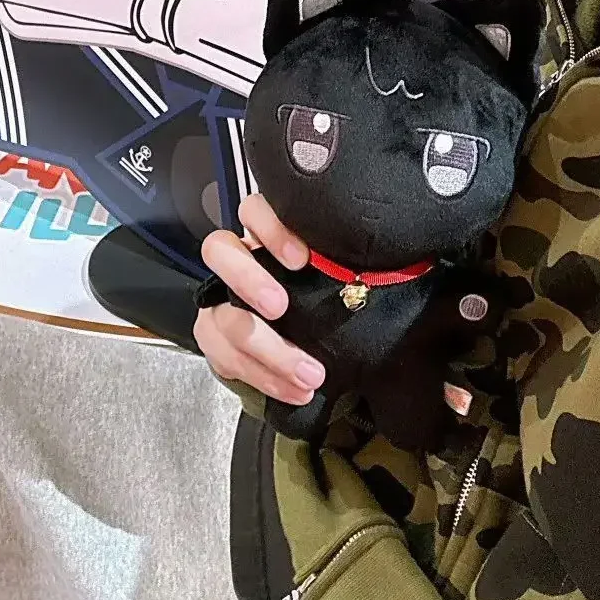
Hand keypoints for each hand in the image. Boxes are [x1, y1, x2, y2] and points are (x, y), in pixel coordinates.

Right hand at [195, 194, 326, 404]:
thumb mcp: (333, 272)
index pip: (253, 210)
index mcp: (267, 232)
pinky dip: (263, 378)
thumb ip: (340, 261)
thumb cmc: (323, 292)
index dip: (270, 229)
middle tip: (280, 307)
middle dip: (248, 280)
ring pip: (224, 316)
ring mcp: (220, 298)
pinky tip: (294, 390)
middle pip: (218, 250)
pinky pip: (223, 358)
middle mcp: (237, 259)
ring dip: (269, 351)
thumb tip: (386, 265)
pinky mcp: (214, 337)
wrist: (303, 341)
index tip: (301, 259)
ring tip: (310, 374)